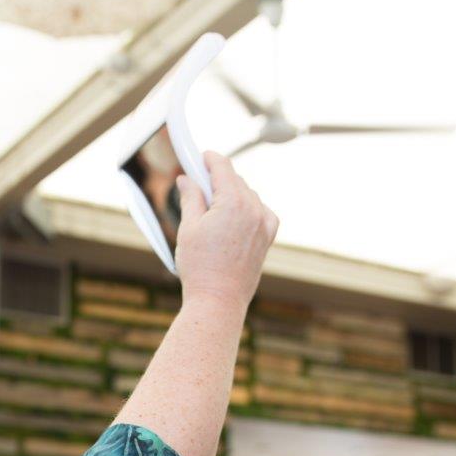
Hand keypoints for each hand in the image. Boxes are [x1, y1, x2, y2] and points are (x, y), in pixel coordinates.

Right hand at [174, 152, 278, 308]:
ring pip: (247, 195)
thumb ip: (190, 198)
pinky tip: (231, 219)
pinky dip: (246, 209)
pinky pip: (259, 211)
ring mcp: (265, 222)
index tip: (200, 155)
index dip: (209, 158)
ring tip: (212, 208)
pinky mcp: (268, 236)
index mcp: (233, 202)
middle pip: (235, 180)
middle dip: (217, 179)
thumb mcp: (188, 228)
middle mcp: (254, 209)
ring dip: (231, 194)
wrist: (219, 300)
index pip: (223, 167)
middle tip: (198, 183)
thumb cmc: (200, 266)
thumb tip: (187, 179)